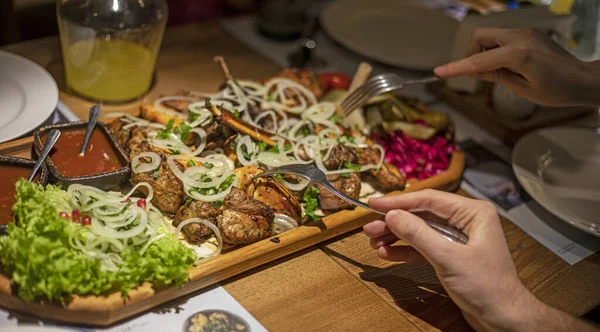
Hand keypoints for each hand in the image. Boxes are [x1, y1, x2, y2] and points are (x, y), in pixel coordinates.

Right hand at [364, 190, 595, 330]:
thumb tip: (391, 215)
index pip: (429, 199)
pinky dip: (405, 251)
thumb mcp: (448, 258)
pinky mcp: (451, 256)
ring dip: (396, 237)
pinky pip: (423, 248)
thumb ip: (418, 234)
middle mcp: (465, 220)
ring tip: (373, 242)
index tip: (373, 204)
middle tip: (368, 228)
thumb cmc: (486, 286)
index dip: (399, 202)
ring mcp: (457, 238)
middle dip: (394, 222)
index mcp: (472, 212)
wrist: (504, 319)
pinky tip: (387, 254)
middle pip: (421, 215)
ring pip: (420, 231)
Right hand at [433, 28, 599, 106]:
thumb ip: (496, 76)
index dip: (457, 67)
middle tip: (478, 73)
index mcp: (519, 54)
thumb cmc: (559, 90)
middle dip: (472, 53)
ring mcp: (525, 33)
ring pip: (490, 35)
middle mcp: (520, 37)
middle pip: (480, 36)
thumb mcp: (523, 89)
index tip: (439, 72)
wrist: (585, 80)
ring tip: (495, 72)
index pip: (478, 60)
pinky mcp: (528, 35)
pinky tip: (506, 66)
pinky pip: (502, 38)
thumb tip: (474, 70)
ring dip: (484, 52)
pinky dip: (495, 50)